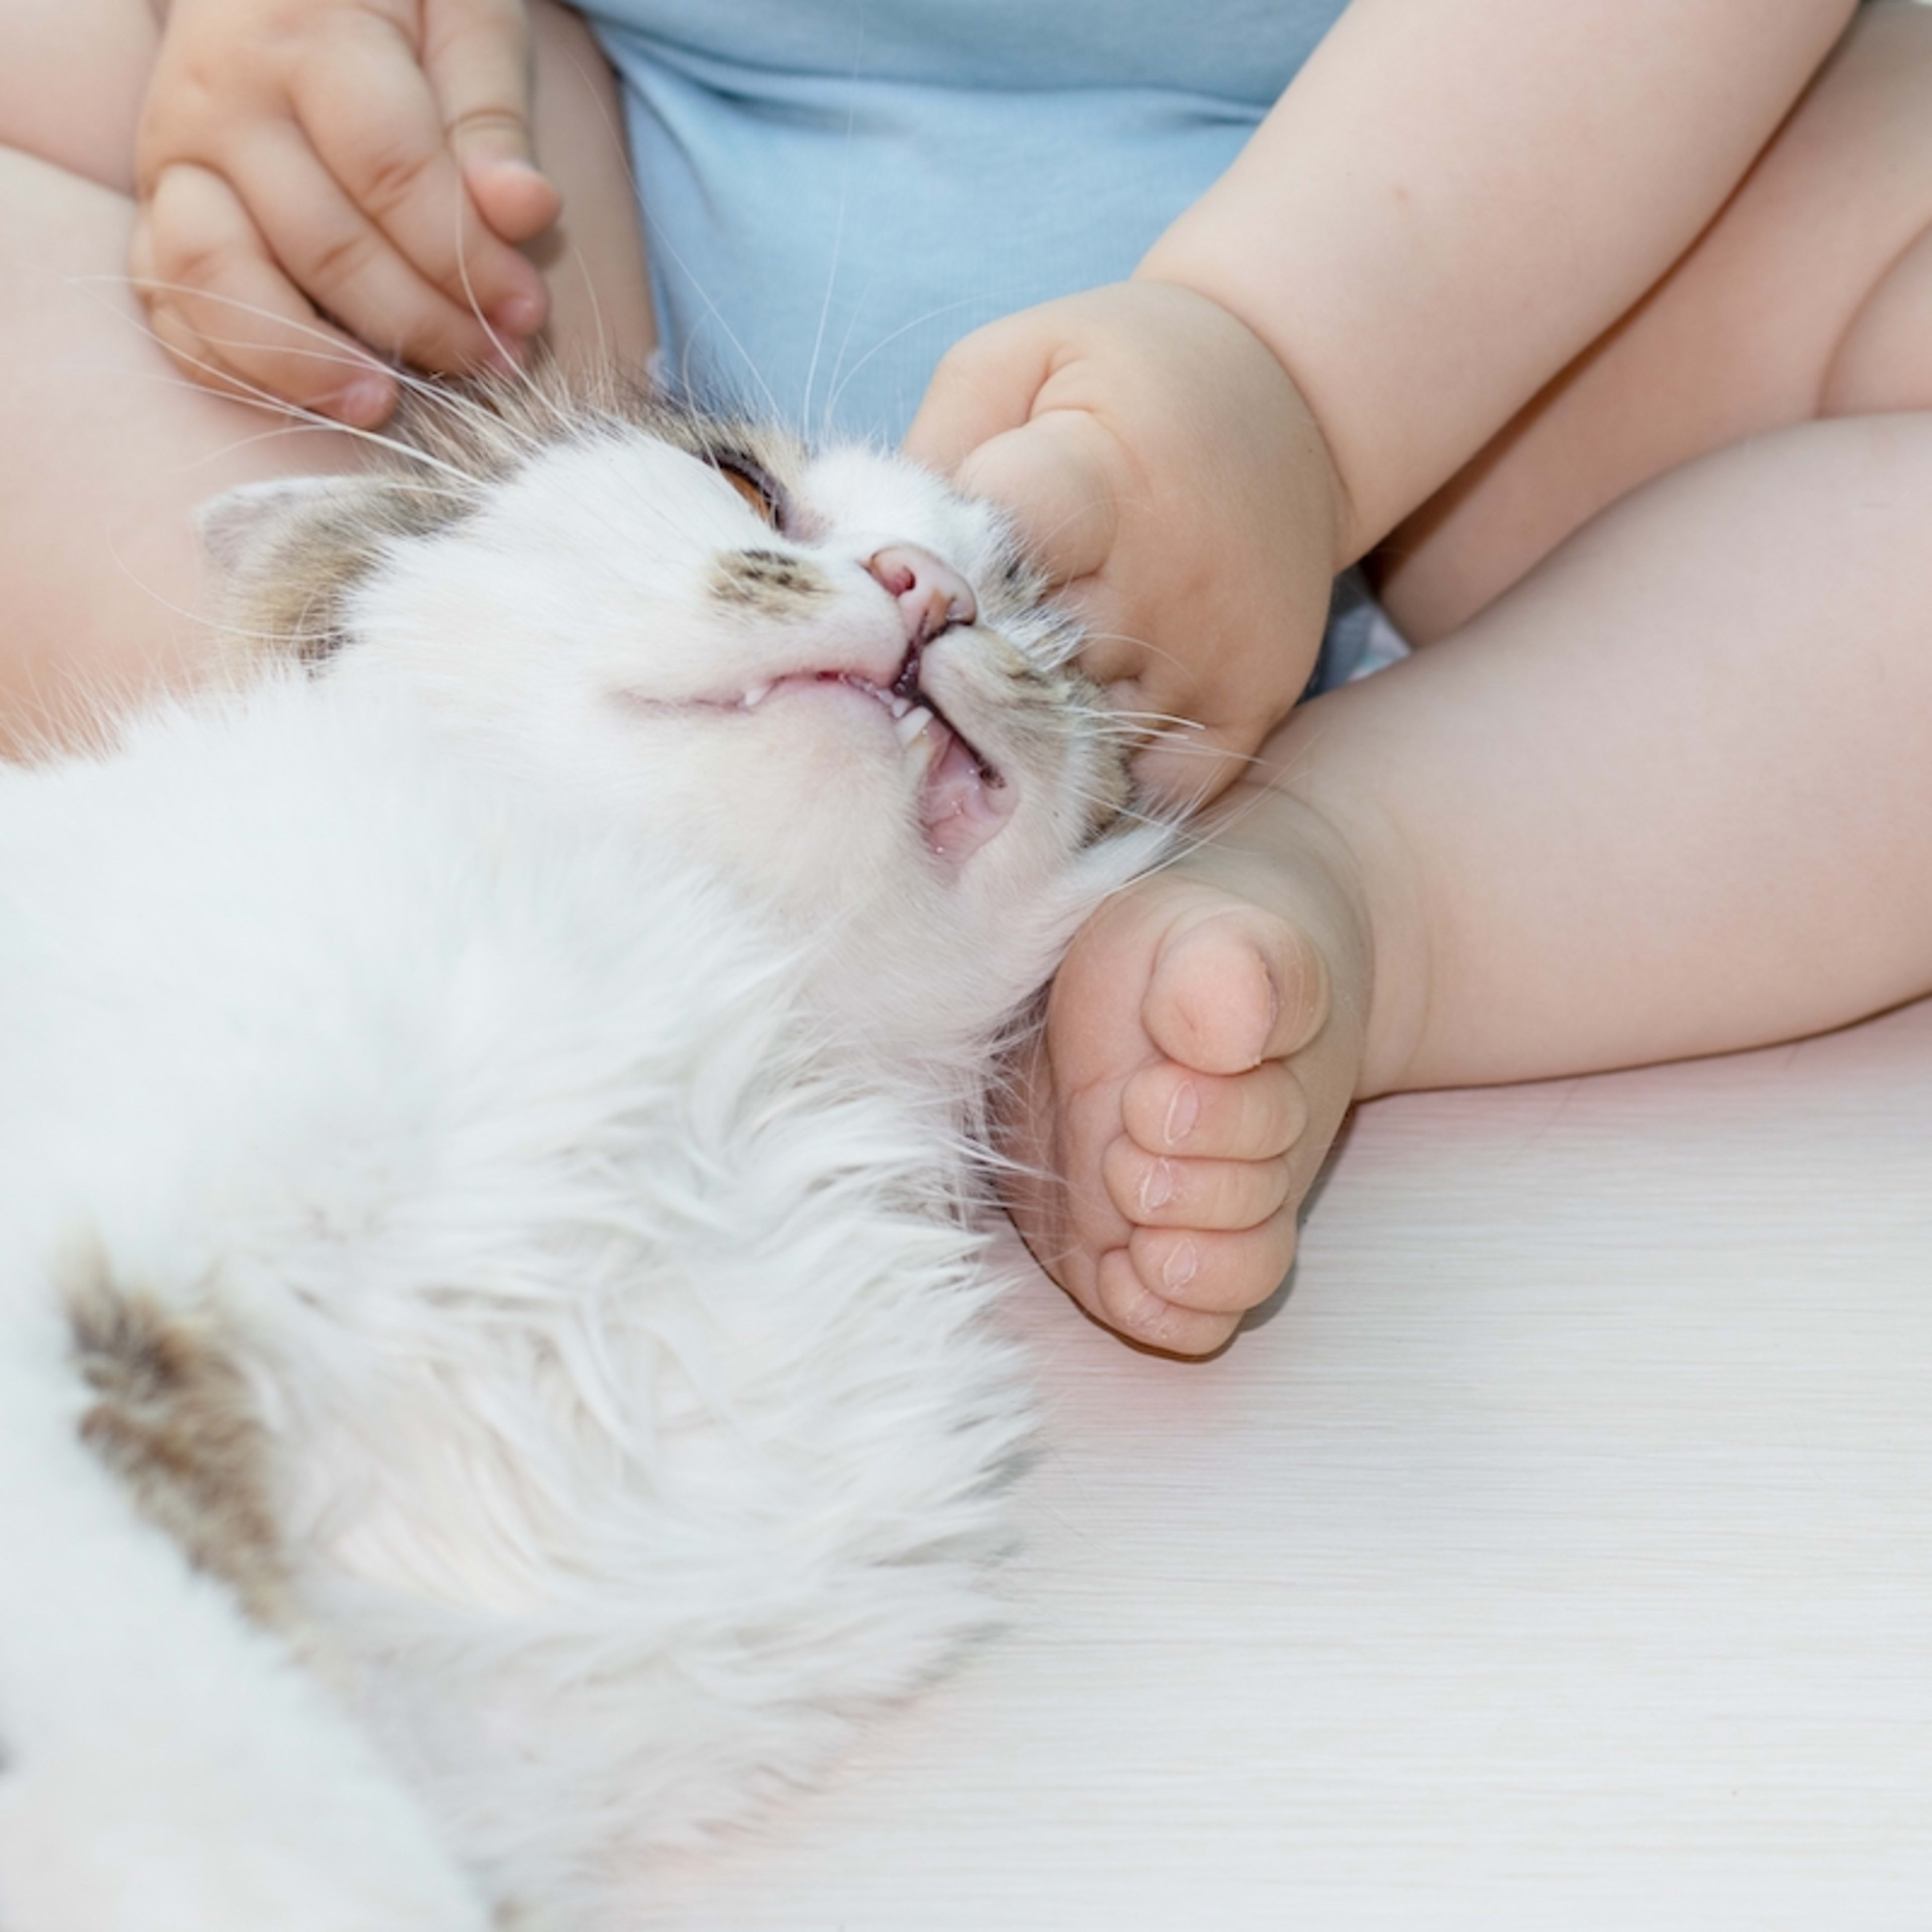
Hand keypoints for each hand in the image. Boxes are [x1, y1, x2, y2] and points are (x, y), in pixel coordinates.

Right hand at [132, 0, 560, 424]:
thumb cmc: (395, 5)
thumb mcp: (466, 19)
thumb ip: (492, 114)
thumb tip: (525, 211)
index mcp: (308, 37)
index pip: (392, 173)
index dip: (467, 258)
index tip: (529, 312)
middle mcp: (221, 100)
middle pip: (320, 243)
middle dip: (419, 323)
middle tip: (493, 361)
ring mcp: (173, 163)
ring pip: (218, 280)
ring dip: (309, 362)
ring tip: (387, 403)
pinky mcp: (153, 214)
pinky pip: (171, 307)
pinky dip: (234, 367)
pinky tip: (316, 396)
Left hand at [905, 281, 1344, 804]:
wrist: (1297, 401)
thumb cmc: (1124, 380)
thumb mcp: (1016, 363)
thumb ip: (932, 447)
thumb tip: (859, 561)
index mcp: (1102, 479)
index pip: (989, 563)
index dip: (923, 592)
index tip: (889, 603)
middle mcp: (1165, 580)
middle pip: (1022, 670)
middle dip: (952, 680)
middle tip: (908, 687)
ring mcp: (1211, 657)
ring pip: (1077, 746)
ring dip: (1012, 745)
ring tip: (969, 723)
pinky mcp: (1247, 711)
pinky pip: (1149, 789)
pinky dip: (1095, 787)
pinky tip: (1054, 758)